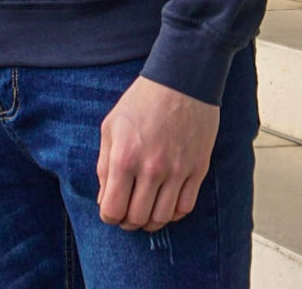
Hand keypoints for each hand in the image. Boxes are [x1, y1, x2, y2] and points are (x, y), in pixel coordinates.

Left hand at [96, 76, 218, 231]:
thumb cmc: (142, 100)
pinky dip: (174, 213)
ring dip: (150, 221)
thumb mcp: (111, 125)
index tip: (111, 210)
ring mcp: (177, 170)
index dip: (109, 216)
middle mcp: (150, 168)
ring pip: (162, 218)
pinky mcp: (197, 169)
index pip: (112, 210)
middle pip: (137, 219)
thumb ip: (104, 165)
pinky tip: (166, 202)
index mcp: (124, 156)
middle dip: (128, 221)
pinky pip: (185, 208)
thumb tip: (104, 200)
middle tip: (128, 212)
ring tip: (146, 209)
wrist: (182, 79)